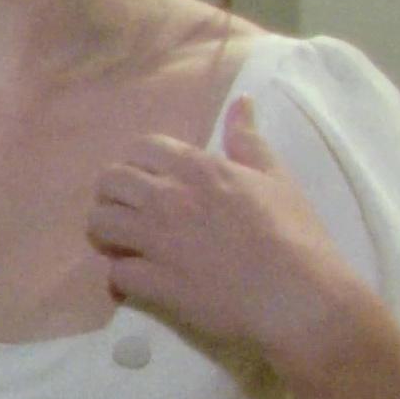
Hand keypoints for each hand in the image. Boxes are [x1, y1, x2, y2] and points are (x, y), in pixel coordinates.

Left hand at [86, 97, 366, 364]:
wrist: (300, 297)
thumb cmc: (295, 235)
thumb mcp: (276, 178)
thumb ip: (249, 140)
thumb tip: (241, 101)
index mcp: (197, 168)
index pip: (140, 147)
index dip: (139, 164)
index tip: (150, 182)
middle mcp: (167, 197)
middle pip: (109, 181)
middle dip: (114, 196)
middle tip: (131, 214)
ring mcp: (156, 240)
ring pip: (98, 224)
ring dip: (108, 234)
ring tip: (126, 246)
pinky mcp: (154, 282)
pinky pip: (114, 273)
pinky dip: (121, 278)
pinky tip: (138, 283)